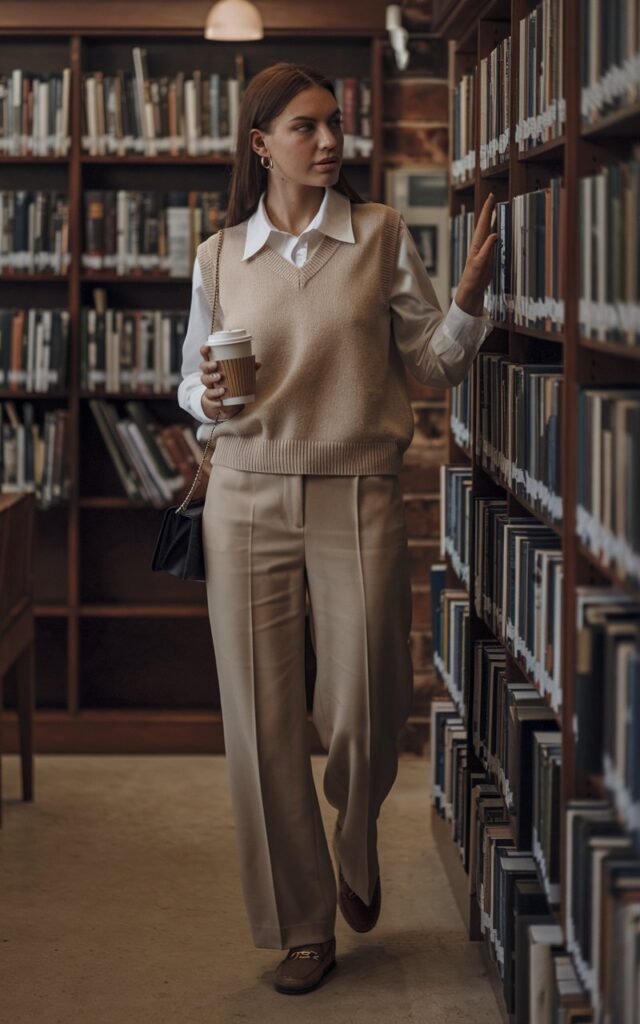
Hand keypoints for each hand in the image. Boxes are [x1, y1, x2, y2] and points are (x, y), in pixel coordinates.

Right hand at [198, 344, 261, 420]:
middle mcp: (209, 376)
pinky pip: (209, 400)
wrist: (224, 405)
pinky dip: (215, 401)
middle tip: (216, 365)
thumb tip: (258, 363)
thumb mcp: (238, 377)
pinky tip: (220, 402)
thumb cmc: (230, 386)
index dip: (204, 350)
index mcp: (215, 368)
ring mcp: (208, 387)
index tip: (208, 347)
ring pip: (205, 382)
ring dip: (212, 382)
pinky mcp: (209, 400)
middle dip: (208, 366)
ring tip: (222, 386)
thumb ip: (247, 370)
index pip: (206, 356)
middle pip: (203, 368)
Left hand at [454, 192, 497, 316]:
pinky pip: (491, 240)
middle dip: (488, 210)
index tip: (491, 197)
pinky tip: (497, 229)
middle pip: (485, 223)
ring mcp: (483, 249)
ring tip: (494, 208)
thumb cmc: (473, 278)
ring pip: (487, 230)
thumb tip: (494, 234)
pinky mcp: (487, 256)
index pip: (483, 223)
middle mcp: (479, 244)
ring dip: (490, 219)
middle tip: (492, 197)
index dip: (487, 210)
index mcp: (477, 244)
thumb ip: (487, 249)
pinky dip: (494, 231)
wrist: (471, 291)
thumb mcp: (480, 264)